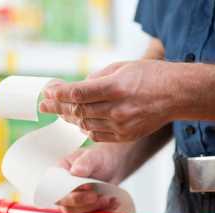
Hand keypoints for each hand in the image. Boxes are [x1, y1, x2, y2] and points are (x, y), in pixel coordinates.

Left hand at [40, 60, 177, 141]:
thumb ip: (96, 79)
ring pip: (84, 124)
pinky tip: (79, 122)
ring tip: (60, 112)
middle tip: (44, 106)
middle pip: (78, 111)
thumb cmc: (150, 76)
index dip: (59, 94)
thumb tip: (75, 89)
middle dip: (57, 107)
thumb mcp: (121, 67)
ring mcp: (121, 125)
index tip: (47, 94)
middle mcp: (117, 108)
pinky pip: (96, 135)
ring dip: (69, 118)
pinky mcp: (125, 136)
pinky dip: (85, 128)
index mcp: (115, 87)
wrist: (177, 94)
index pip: (78, 93)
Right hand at [56, 145, 124, 212]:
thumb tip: (75, 171)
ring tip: (107, 199)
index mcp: (60, 174)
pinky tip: (113, 201)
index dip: (69, 192)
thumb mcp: (93, 155)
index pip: (56, 188)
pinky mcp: (86, 208)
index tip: (86, 186)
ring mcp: (74, 200)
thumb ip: (85, 162)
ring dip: (93, 208)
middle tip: (96, 195)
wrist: (112, 165)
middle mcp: (64, 189)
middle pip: (65, 204)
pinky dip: (102, 211)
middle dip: (82, 202)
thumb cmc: (99, 157)